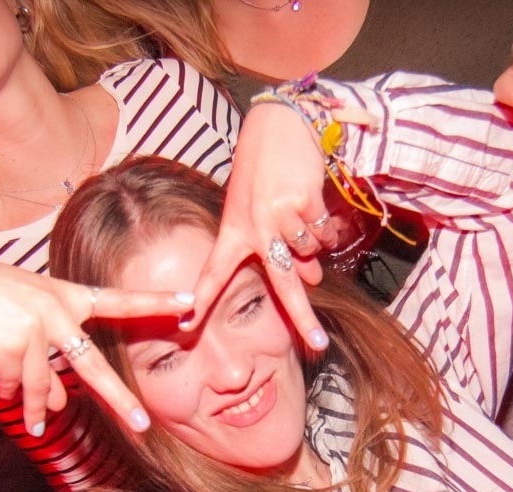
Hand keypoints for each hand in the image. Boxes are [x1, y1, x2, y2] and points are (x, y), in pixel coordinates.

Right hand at [0, 248, 195, 432]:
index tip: (191, 301)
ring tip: (30, 423)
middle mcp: (56, 308)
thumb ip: (45, 360)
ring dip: (32, 407)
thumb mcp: (21, 324)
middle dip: (119, 400)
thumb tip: (57, 404)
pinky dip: (7, 393)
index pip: (118, 300)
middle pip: (93, 366)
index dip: (155, 301)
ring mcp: (37, 325)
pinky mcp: (13, 342)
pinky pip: (15, 384)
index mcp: (64, 296)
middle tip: (142, 425)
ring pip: (42, 385)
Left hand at [191, 103, 336, 350]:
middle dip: (302, 317)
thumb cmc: (265, 172)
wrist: (278, 126)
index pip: (214, 272)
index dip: (201, 299)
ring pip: (311, 251)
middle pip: (283, 282)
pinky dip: (325, 225)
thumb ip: (280, 249)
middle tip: (318, 345)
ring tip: (300, 213)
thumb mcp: (260, 212)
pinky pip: (324, 232)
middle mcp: (254, 228)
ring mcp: (279, 216)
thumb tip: (311, 279)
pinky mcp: (302, 203)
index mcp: (234, 231)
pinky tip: (312, 203)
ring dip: (314, 242)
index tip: (186, 324)